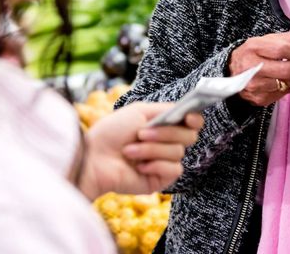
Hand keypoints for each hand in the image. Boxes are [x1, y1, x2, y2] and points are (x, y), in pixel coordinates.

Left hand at [79, 102, 201, 199]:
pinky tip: (139, 167)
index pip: (192, 122)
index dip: (195, 119)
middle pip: (189, 136)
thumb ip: (166, 109)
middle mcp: (166, 143)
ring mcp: (164, 162)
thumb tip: (189, 113)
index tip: (189, 117)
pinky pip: (174, 169)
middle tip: (141, 133)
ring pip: (178, 152)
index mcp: (163, 125)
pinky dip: (155, 165)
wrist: (94, 159)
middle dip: (166, 133)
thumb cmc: (112, 133)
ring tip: (129, 151)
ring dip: (151, 150)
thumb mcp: (139, 111)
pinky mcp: (161, 179)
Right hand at [228, 28, 289, 106]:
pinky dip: (289, 87)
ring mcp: (255, 85)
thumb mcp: (269, 40)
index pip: (284, 50)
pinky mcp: (259, 98)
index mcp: (255, 48)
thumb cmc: (254, 53)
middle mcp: (252, 67)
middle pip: (288, 69)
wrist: (231, 71)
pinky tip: (287, 80)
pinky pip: (283, 94)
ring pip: (287, 83)